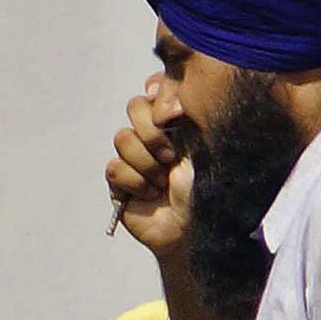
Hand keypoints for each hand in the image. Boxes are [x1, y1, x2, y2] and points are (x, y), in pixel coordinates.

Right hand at [107, 76, 195, 255]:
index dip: (157, 94)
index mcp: (177, 124)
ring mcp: (134, 158)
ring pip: (122, 138)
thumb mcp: (204, 150)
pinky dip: (133, 182)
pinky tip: (149, 194)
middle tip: (170, 156)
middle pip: (134, 107)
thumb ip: (186, 121)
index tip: (174, 115)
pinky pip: (114, 168)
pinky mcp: (119, 181)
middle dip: (152, 132)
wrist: (193, 229)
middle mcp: (154, 136)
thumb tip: (165, 96)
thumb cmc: (206, 192)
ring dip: (145, 162)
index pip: (155, 90)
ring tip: (161, 181)